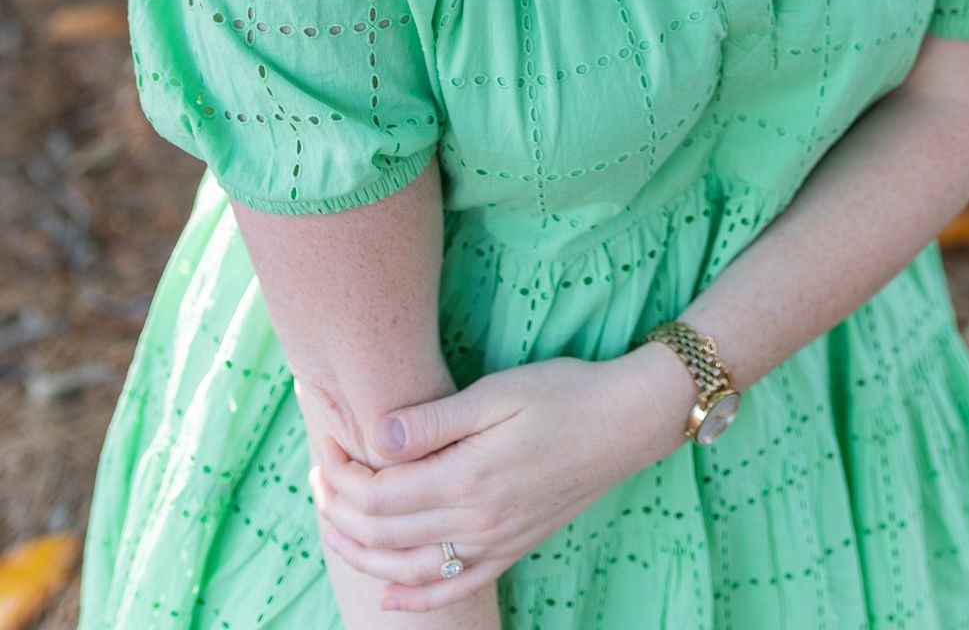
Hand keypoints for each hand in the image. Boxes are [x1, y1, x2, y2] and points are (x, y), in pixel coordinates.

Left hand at [308, 347, 688, 614]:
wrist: (625, 422)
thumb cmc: (562, 393)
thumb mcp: (497, 392)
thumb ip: (434, 420)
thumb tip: (375, 437)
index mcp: (467, 478)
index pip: (379, 494)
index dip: (341, 476)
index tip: (324, 445)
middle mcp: (477, 522)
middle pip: (384, 533)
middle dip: (339, 509)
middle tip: (317, 476)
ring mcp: (495, 543)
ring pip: (409, 570)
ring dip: (361, 554)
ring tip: (331, 524)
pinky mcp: (511, 549)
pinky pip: (455, 589)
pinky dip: (414, 601)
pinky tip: (388, 597)